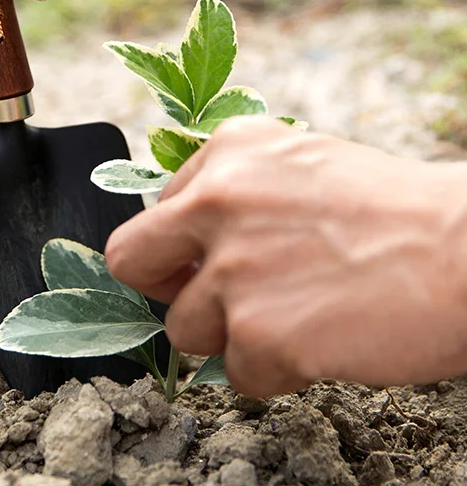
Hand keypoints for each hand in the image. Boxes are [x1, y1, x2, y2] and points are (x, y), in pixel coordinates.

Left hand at [106, 116, 466, 396]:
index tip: (210, 262)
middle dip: (167, 288)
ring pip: (185, 330)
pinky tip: (319, 341)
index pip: (157, 213)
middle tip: (211, 301)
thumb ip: (233, 195)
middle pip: (132, 261)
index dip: (183, 247)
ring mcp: (233, 269)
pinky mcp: (259, 332)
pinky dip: (274, 370)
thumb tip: (186, 246)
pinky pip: (237, 373)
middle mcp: (215, 201)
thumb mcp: (298, 166)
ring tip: (294, 317)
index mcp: (226, 153)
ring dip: (232, 335)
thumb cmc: (393, 213)